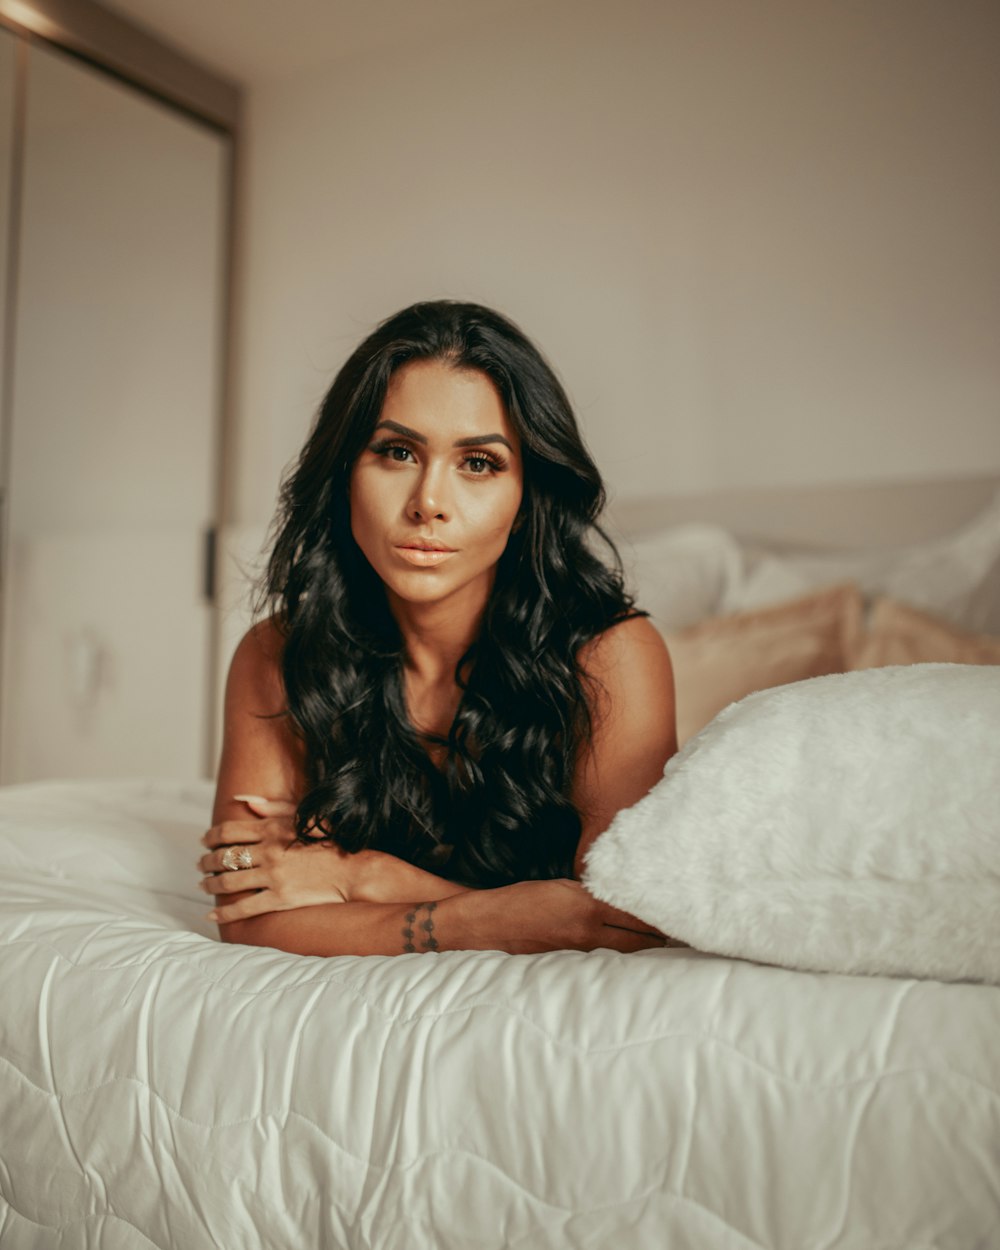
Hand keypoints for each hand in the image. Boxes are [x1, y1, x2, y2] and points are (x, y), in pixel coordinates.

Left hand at [200, 795, 351, 923]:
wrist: (352, 870)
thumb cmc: (330, 841)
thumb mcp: (302, 816)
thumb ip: (271, 806)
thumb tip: (241, 799)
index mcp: (273, 828)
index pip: (229, 830)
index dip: (211, 836)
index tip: (204, 841)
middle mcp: (269, 851)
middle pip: (224, 856)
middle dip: (207, 861)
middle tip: (200, 865)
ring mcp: (273, 876)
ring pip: (228, 882)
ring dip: (210, 884)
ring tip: (204, 884)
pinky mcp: (279, 899)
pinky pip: (243, 908)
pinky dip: (224, 913)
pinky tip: (212, 914)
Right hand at [497, 879, 669, 953]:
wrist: (491, 924)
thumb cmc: (523, 899)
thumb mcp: (560, 885)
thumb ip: (592, 891)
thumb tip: (621, 896)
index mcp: (587, 907)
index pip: (635, 914)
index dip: (657, 914)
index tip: (676, 911)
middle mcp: (588, 932)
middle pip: (639, 939)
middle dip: (659, 935)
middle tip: (678, 928)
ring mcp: (581, 951)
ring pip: (625, 952)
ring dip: (643, 946)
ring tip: (662, 939)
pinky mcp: (573, 963)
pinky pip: (605, 958)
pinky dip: (621, 953)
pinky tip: (630, 950)